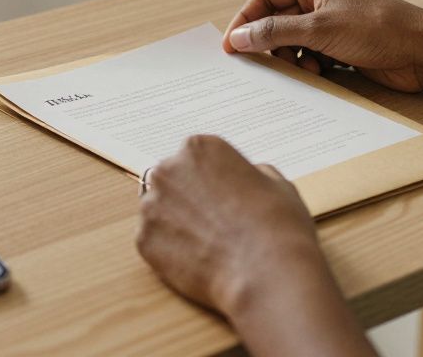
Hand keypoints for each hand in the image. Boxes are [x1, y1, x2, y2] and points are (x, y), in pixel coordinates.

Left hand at [135, 135, 326, 314]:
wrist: (268, 274)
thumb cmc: (278, 226)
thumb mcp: (276, 183)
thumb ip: (251, 172)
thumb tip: (242, 178)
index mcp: (199, 148)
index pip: (196, 158)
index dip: (212, 179)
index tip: (224, 195)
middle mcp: (168, 170)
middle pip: (172, 181)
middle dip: (189, 198)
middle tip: (215, 222)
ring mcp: (152, 206)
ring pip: (160, 212)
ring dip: (178, 224)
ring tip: (210, 245)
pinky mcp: (144, 241)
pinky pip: (155, 242)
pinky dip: (172, 251)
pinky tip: (200, 261)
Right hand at [223, 0, 422, 92]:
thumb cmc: (377, 29)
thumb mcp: (319, 29)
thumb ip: (274, 33)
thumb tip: (239, 38)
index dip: (245, 20)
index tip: (231, 46)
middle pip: (277, 20)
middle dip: (270, 43)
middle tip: (262, 65)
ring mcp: (332, 22)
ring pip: (293, 42)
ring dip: (292, 59)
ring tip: (305, 70)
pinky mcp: (342, 46)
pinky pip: (311, 56)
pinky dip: (309, 67)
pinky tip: (320, 75)